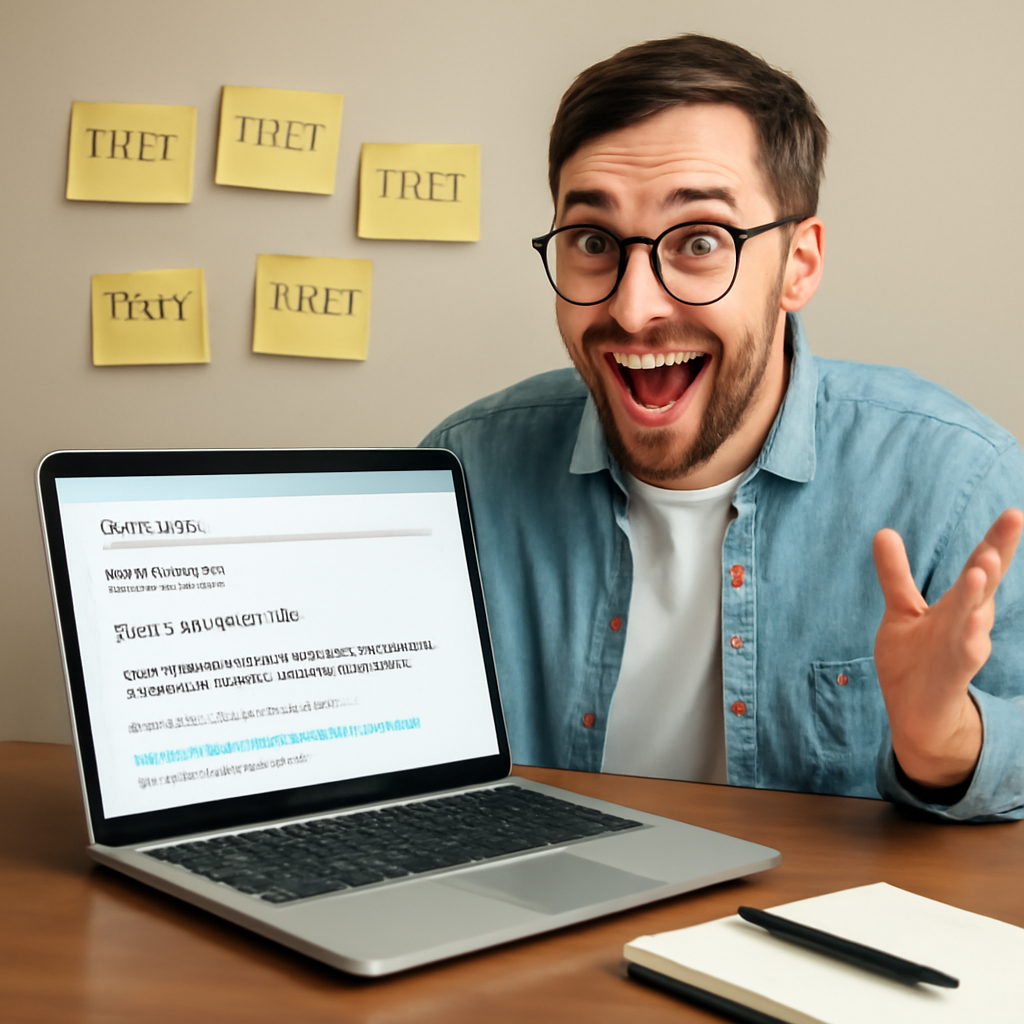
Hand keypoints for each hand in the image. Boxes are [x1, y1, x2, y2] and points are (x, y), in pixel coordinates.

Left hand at [872, 508, 1023, 789]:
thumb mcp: (902, 609)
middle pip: (984, 583)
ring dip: (979, 592)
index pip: (978, 567)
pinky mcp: (952, 673)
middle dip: (997, 552)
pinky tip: (976, 624)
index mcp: (959, 603)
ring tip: (985, 567)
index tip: (1013, 511)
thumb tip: (884, 531)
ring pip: (974, 615)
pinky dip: (970, 639)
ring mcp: (962, 647)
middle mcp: (967, 621)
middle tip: (1013, 519)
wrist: (919, 714)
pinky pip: (964, 655)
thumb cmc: (916, 658)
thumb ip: (895, 573)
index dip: (996, 540)